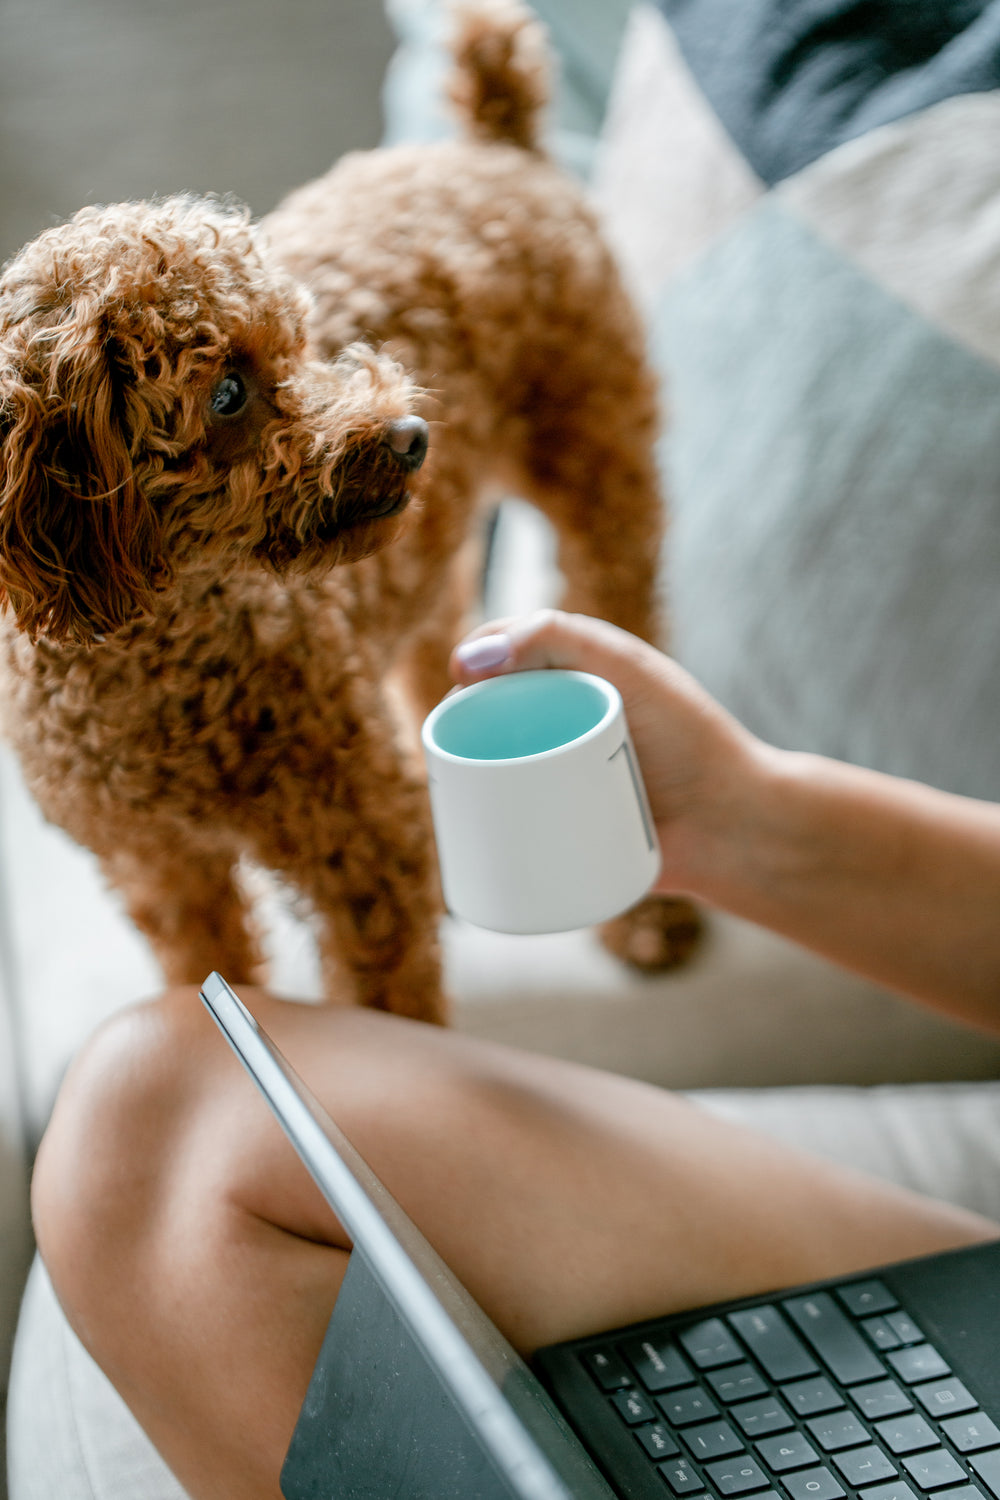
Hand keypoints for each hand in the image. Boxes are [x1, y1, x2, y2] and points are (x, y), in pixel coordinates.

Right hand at [450, 610, 765, 895]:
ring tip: (448, 783)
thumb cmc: (688, 738)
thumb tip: (467, 659)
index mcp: (580, 676)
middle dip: (458, 721)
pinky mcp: (560, 826)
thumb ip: (557, 639)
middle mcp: (566, 721)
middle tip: (452, 738)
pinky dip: (477, 820)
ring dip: (459, 774)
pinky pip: (507, 820)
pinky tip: (454, 825)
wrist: (730, 828)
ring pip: (491, 767)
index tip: (460, 676)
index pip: (508, 654)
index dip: (475, 658)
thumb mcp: (626, 670)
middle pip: (490, 712)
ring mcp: (561, 775)